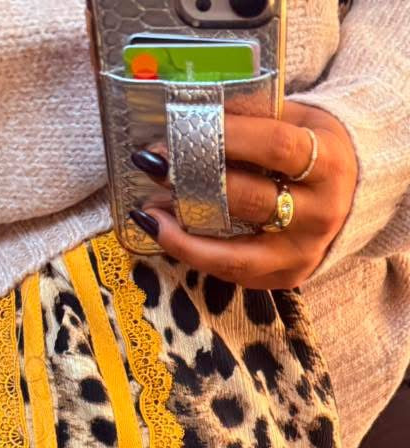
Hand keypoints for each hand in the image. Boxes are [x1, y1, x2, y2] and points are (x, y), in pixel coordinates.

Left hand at [131, 101, 358, 289]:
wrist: (353, 196)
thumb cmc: (314, 151)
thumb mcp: (299, 122)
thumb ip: (256, 119)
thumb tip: (192, 113)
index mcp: (329, 163)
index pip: (275, 147)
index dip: (227, 137)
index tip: (183, 129)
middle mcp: (320, 214)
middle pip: (250, 200)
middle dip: (196, 183)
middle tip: (154, 164)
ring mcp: (302, 253)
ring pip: (235, 253)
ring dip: (185, 234)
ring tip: (149, 213)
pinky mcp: (284, 278)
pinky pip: (232, 271)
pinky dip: (195, 254)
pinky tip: (165, 235)